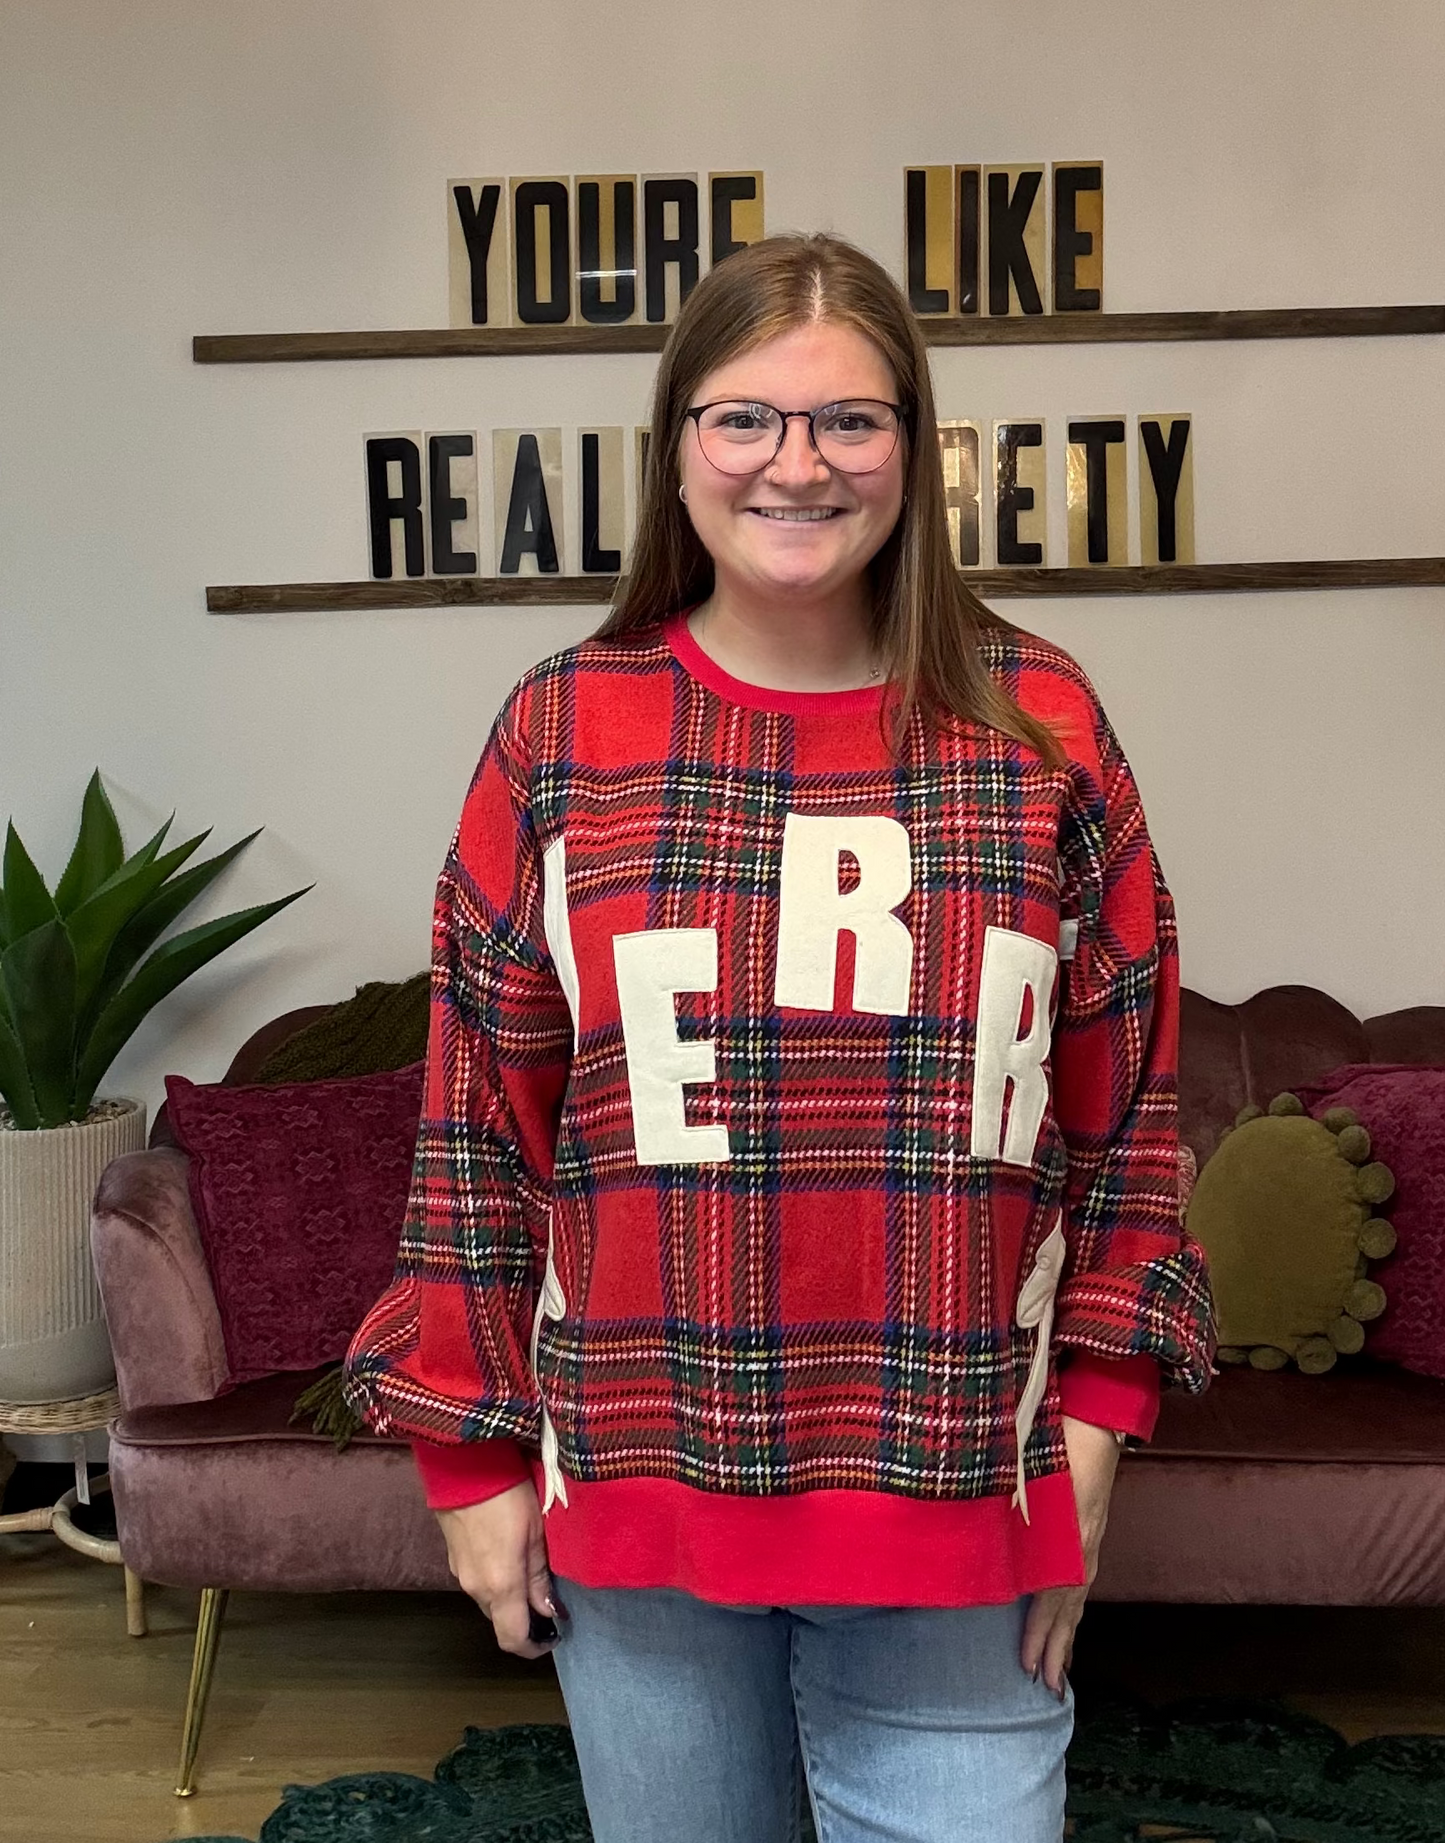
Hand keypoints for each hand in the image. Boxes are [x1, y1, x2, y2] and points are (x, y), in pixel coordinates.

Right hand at [436, 1478, 563, 1658]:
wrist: (462, 1462)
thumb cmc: (507, 1493)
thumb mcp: (536, 1533)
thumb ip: (540, 1578)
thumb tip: (549, 1612)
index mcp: (500, 1587)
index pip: (512, 1639)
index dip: (533, 1646)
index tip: (553, 1636)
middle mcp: (475, 1588)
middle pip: (499, 1620)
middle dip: (523, 1618)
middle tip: (549, 1599)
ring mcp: (459, 1572)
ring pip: (488, 1600)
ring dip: (509, 1597)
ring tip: (533, 1571)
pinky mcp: (452, 1556)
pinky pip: (477, 1581)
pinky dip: (495, 1580)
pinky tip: (509, 1554)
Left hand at [1019, 1415, 1120, 1696]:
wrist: (1099, 1414)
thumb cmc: (1058, 1438)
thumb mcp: (1029, 1470)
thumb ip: (1007, 1503)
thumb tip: (977, 1531)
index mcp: (1066, 1539)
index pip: (1053, 1599)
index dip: (1039, 1633)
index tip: (1026, 1667)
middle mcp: (1082, 1547)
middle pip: (1069, 1608)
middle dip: (1056, 1648)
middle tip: (1046, 1687)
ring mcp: (1091, 1540)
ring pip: (1078, 1599)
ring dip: (1067, 1635)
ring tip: (1058, 1669)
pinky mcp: (1092, 1530)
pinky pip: (1082, 1581)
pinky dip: (1074, 1609)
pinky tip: (1067, 1620)